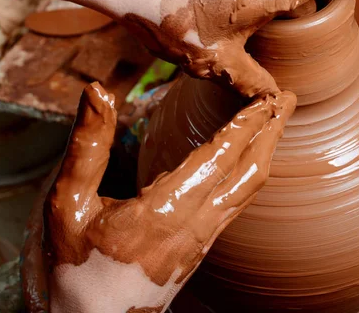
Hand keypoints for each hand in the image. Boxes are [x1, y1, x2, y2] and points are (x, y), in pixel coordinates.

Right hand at [30, 82, 294, 312]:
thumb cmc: (76, 267)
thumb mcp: (69, 204)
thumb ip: (86, 147)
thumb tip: (97, 92)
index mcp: (164, 211)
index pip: (218, 158)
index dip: (245, 125)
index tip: (266, 97)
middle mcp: (195, 224)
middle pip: (249, 172)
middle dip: (271, 131)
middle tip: (289, 99)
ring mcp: (204, 238)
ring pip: (249, 190)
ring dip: (266, 151)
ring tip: (276, 123)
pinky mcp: (203, 246)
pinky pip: (238, 204)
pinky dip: (251, 173)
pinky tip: (248, 161)